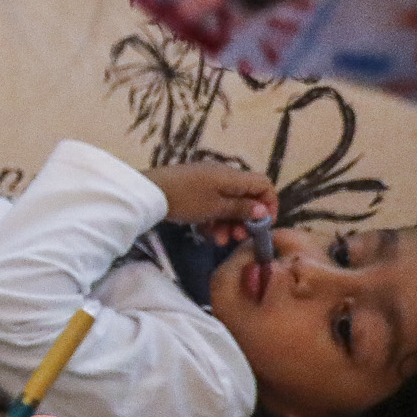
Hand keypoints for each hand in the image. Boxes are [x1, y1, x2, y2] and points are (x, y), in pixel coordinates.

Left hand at [145, 162, 276, 235]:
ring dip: (228, 223)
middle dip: (245, 219)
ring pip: (227, 204)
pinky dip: (212, 220)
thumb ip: (241, 209)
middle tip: (240, 237)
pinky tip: (207, 235)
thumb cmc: (186, 199)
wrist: (148, 192)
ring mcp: (205, 182)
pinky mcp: (192, 190)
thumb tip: (263, 210)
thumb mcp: (216, 208)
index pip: (263, 184)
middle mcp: (222, 176)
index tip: (264, 224)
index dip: (269, 203)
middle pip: (245, 196)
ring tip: (220, 241)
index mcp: (232, 176)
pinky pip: (210, 205)